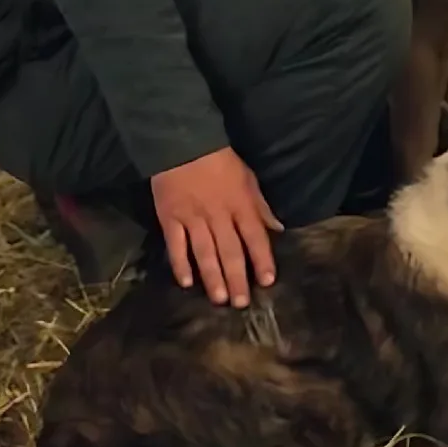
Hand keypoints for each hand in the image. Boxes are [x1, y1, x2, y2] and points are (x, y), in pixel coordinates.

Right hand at [149, 146, 281, 306]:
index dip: (262, 259)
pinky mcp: (170, 218)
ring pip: (205, 253)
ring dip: (213, 277)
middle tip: (241, 303)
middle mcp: (218, 215)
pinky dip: (181, 264)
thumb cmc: (220, 162)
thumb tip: (277, 228)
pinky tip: (186, 282)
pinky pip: (176, 245)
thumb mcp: (248, 178)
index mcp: (240, 204)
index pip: (255, 236)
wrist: (182, 143)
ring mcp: (193, 218)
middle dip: (237, 278)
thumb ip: (261, 206)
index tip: (267, 281)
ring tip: (219, 300)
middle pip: (230, 250)